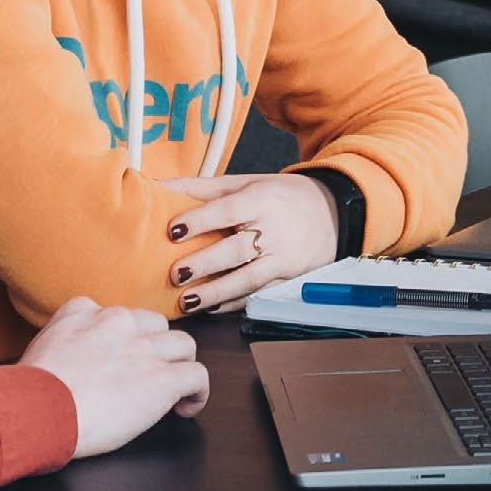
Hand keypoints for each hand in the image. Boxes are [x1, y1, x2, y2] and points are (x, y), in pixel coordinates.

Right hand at [19, 296, 209, 456]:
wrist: (38, 408)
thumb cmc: (30, 391)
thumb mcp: (39, 345)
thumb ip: (61, 337)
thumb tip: (67, 356)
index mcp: (85, 311)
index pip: (118, 314)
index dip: (126, 339)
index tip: (122, 359)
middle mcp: (119, 322)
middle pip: (155, 325)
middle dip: (155, 348)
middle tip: (147, 376)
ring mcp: (144, 349)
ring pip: (183, 344)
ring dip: (179, 365)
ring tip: (173, 390)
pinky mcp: (162, 379)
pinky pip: (197, 376)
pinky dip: (197, 392)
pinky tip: (185, 407)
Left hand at [158, 170, 338, 314]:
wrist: (333, 213)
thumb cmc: (279, 196)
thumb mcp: (247, 182)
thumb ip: (204, 187)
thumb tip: (157, 184)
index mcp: (262, 199)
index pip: (229, 209)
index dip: (200, 220)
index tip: (173, 230)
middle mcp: (274, 229)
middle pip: (237, 249)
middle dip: (205, 263)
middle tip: (175, 273)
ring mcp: (283, 258)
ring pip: (248, 279)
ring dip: (216, 293)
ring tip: (187, 302)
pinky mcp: (287, 280)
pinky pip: (258, 295)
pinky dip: (233, 303)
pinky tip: (212, 308)